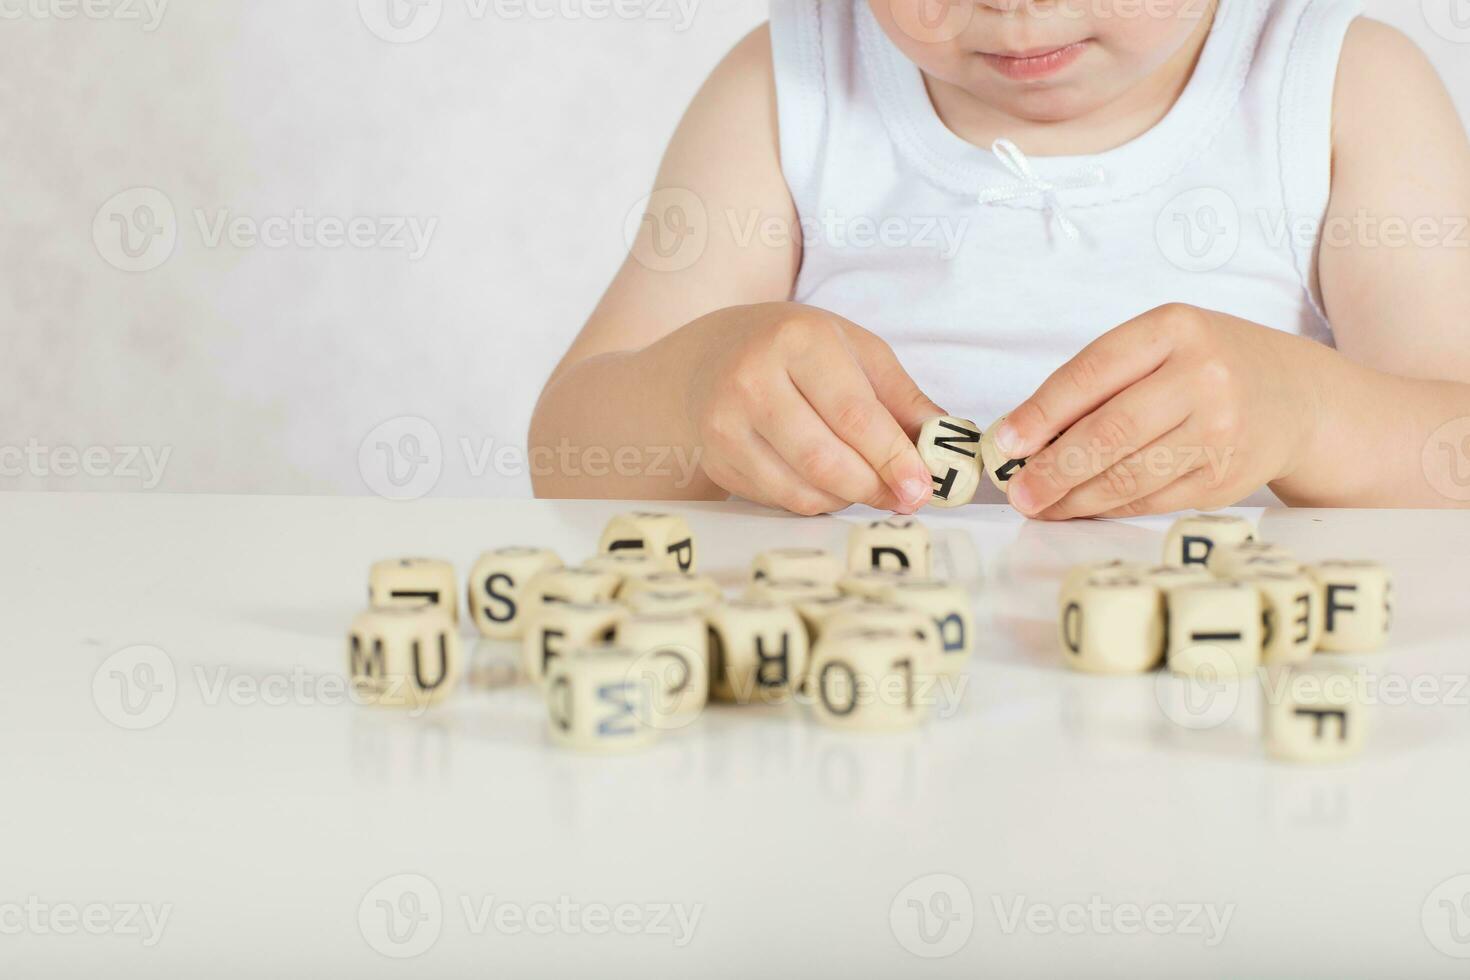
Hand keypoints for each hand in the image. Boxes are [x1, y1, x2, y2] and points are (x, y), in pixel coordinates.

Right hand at [682, 303, 942, 515]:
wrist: (716, 354)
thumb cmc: (799, 350)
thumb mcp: (857, 352)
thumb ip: (903, 399)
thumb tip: (947, 446)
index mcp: (797, 341)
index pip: (852, 413)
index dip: (891, 456)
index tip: (922, 486)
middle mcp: (752, 380)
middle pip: (823, 458)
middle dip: (873, 487)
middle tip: (905, 498)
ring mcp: (725, 424)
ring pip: (801, 489)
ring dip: (847, 499)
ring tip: (867, 485)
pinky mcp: (716, 459)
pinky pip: (779, 500)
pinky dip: (815, 501)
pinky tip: (828, 483)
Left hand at [992, 304, 1321, 519]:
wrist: (1296, 396)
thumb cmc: (1206, 366)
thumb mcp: (1160, 346)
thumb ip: (1099, 380)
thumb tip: (1023, 434)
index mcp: (1173, 330)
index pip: (1093, 372)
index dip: (1042, 412)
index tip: (1006, 441)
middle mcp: (1202, 377)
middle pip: (1110, 432)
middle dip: (1053, 468)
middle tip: (1017, 490)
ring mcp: (1219, 430)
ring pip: (1129, 475)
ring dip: (1074, 498)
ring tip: (1039, 504)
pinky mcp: (1225, 478)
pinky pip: (1152, 499)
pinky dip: (1108, 508)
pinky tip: (1078, 508)